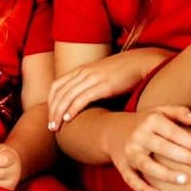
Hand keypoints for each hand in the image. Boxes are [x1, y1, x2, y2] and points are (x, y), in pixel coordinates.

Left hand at [47, 50, 166, 129]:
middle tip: (49, 127)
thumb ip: (89, 84)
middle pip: (59, 93)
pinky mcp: (103, 86)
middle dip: (52, 111)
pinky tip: (68, 119)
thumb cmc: (123, 72)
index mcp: (81, 69)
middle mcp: (84, 73)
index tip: (50, 115)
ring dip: (59, 113)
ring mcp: (93, 78)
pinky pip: (82, 98)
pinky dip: (72, 109)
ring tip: (55, 128)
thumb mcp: (100, 75)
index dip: (50, 101)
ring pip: (67, 97)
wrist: (140, 63)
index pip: (57, 85)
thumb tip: (83, 101)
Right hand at [107, 107, 190, 190]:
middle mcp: (138, 136)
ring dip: (166, 174)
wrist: (111, 131)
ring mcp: (129, 152)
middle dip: (184, 156)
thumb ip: (178, 112)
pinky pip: (132, 180)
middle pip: (163, 148)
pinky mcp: (122, 166)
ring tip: (185, 180)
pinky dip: (144, 189)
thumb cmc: (145, 122)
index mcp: (150, 120)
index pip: (173, 132)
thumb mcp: (159, 111)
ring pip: (147, 166)